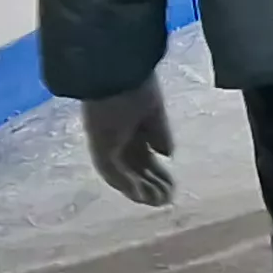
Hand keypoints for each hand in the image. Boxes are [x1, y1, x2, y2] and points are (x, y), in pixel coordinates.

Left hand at [81, 83, 174, 205]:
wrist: (116, 70)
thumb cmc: (135, 83)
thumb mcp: (154, 110)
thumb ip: (160, 133)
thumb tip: (167, 154)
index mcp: (131, 128)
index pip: (145, 158)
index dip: (159, 174)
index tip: (173, 186)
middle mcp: (117, 138)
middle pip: (135, 170)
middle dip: (152, 186)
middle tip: (168, 200)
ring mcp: (106, 143)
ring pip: (123, 175)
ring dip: (140, 190)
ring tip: (158, 202)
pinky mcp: (99, 145)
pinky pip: (111, 172)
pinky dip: (126, 185)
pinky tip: (142, 195)